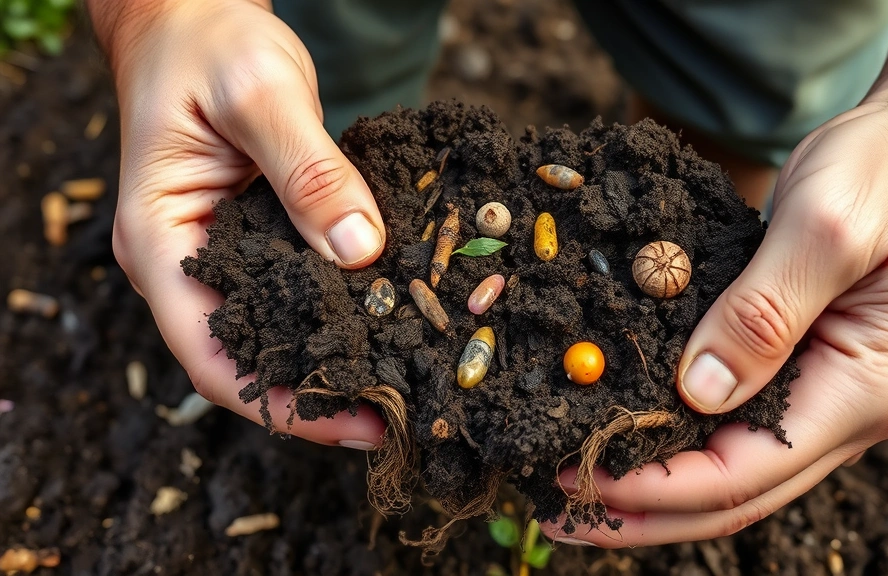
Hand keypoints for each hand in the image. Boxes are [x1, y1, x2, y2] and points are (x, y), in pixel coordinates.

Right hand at [89, 0, 386, 446]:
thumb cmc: (207, 44)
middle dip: (319, 394)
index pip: (212, 356)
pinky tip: (388, 317)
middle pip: (246, 359)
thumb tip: (359, 250)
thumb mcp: (259, 93)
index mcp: (157, 240)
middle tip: (403, 410)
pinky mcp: (251, 236)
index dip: (285, 404)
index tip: (361, 422)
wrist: (191, 17)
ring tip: (405, 379)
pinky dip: (336, 309)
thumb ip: (307, 170)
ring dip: (331, 358)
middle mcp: (180, 261)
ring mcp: (216, 252)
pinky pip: (292, 288)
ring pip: (272, 330)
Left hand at [543, 0, 887, 546]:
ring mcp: (844, 392)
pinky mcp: (823, 364)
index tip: (584, 476)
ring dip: (665, 483)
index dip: (658, 485)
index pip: (747, 472)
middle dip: (650, 510)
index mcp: (869, 388)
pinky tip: (641, 431)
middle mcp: (860, 409)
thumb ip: (762, 314)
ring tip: (589, 485)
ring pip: (744, 466)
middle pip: (741, 491)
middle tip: (566, 515)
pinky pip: (751, 422)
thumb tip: (695, 393)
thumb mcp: (826, 226)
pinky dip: (691, 438)